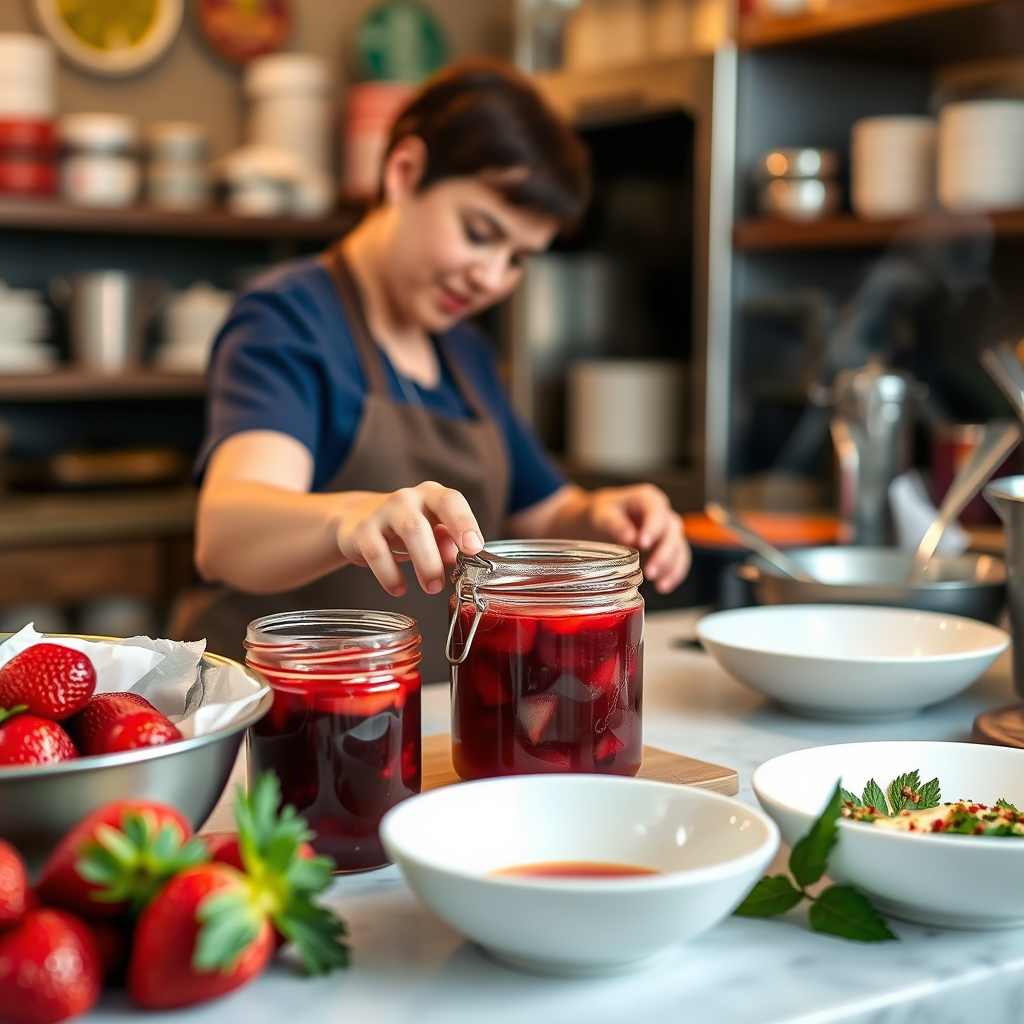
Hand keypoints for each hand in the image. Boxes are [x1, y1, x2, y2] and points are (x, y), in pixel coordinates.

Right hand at [334, 481, 483, 596]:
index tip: (474, 548)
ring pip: (406, 532)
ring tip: (430, 587)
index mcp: (431, 495)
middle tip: (442, 583)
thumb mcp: (431, 531)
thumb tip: (460, 558)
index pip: (451, 501)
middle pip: (423, 522)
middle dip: (436, 557)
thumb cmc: (406, 527)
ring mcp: (383, 512)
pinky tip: (398, 588)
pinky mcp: (362, 530)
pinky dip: (389, 574)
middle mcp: (407, 498)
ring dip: (422, 563)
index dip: (465, 523)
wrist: (358, 517)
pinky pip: (376, 552)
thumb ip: (448, 543)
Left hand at [586, 485, 690, 593]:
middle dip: (664, 554)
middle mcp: (663, 514)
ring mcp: (668, 531)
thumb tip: (630, 538)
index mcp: (647, 498)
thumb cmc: (602, 513)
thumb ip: (615, 524)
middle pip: (672, 533)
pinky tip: (663, 587)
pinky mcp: (668, 548)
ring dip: (671, 568)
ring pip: (680, 549)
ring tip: (659, 585)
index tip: (643, 544)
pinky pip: (679, 561)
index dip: (653, 528)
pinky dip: (674, 575)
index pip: (656, 511)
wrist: (601, 521)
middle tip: (650, 572)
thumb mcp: (602, 514)